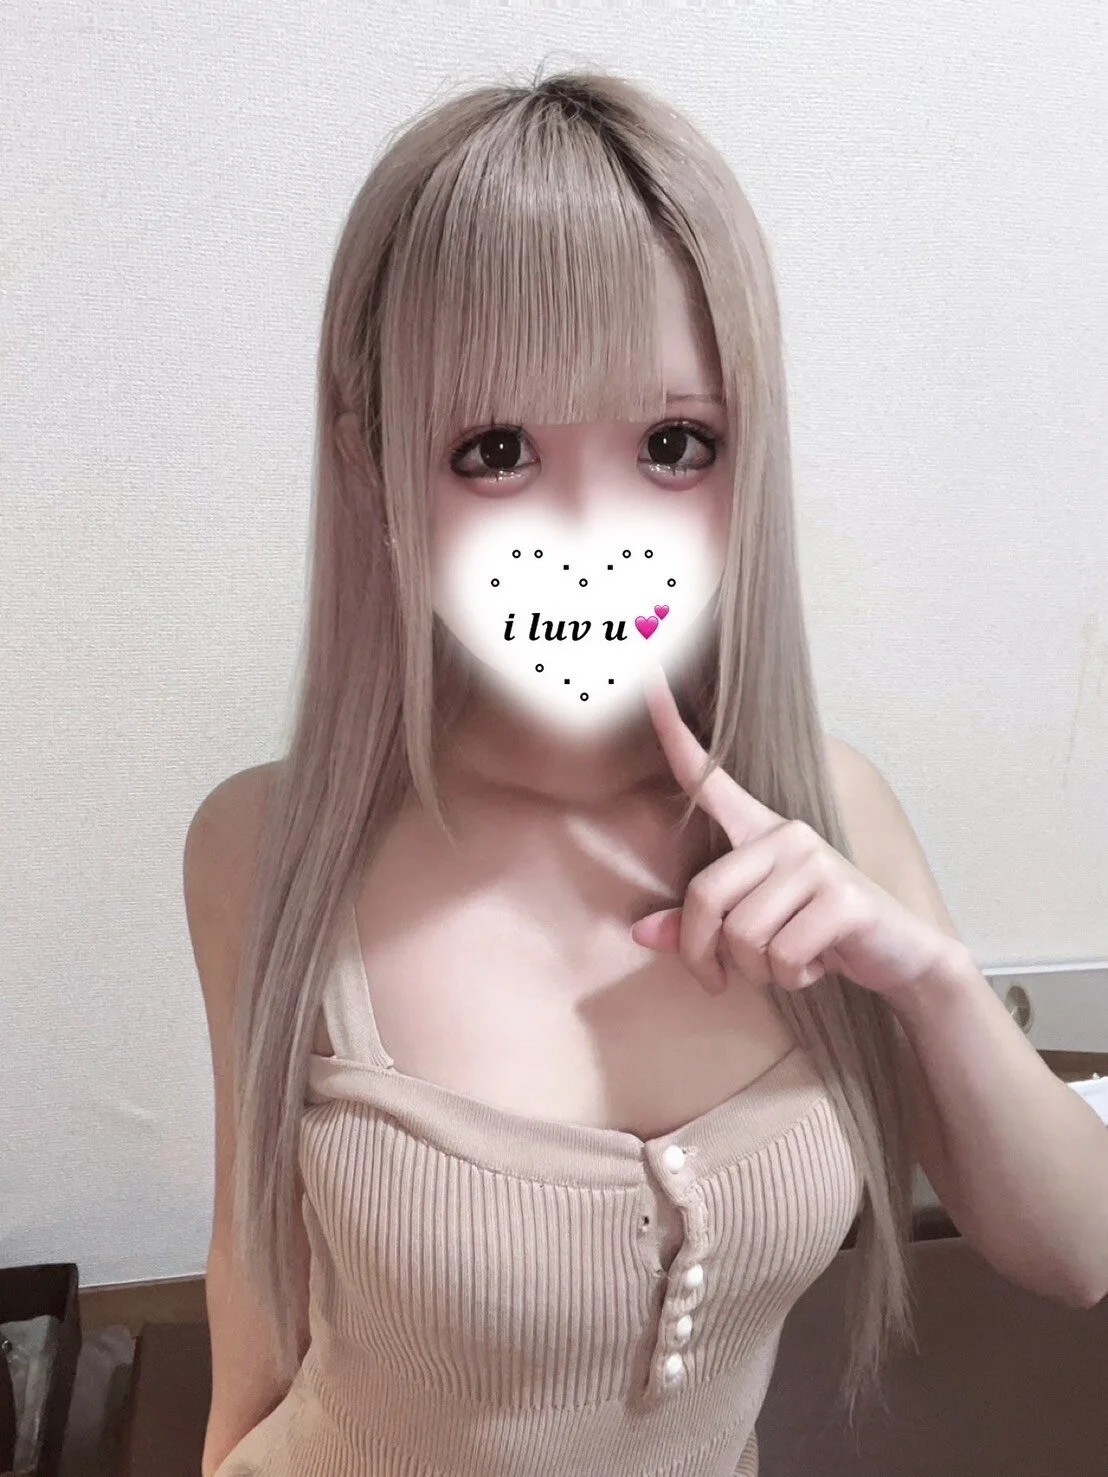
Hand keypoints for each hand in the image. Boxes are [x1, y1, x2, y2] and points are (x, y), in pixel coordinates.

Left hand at [630, 663, 953, 999]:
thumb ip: (697, 930)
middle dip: (706, 954)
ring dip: (757, 971)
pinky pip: (780, 954)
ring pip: (743, 935)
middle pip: (705, 898)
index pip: (708, 778)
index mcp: (759, 831)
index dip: (674, 733)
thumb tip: (641, 932)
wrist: (898, 956)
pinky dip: (791, 977)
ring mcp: (815, 860)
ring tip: (787, 964)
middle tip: (723, 978)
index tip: (647, 677)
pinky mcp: (841, 896)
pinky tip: (817, 966)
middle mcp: (785, 834)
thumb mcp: (752, 933)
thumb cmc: (816, 936)